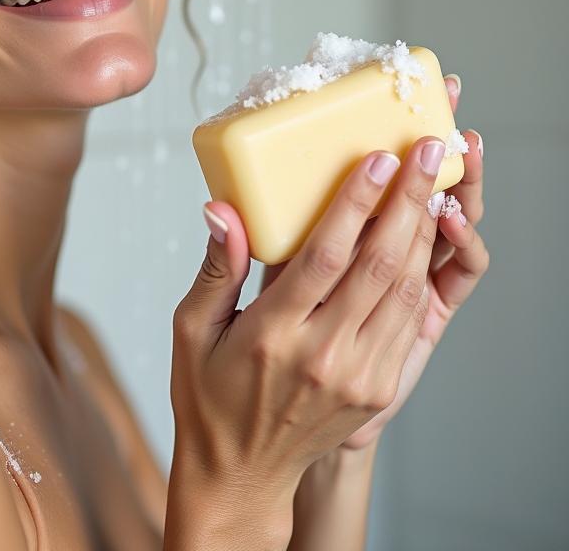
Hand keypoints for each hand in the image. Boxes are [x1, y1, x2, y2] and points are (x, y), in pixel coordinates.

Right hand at [169, 131, 454, 517]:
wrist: (242, 473)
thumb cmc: (209, 394)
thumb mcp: (192, 328)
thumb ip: (217, 267)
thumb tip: (221, 210)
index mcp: (273, 336)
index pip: (326, 258)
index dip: (356, 205)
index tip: (377, 161)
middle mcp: (324, 357)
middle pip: (378, 267)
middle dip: (409, 202)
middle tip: (425, 153)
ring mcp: (358, 377)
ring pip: (402, 291)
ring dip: (423, 232)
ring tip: (433, 184)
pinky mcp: (378, 389)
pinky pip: (405, 321)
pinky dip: (418, 274)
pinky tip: (421, 237)